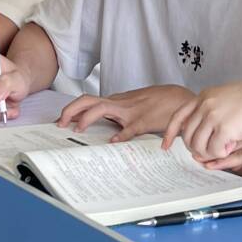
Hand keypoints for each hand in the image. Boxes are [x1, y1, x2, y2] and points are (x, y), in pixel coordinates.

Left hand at [58, 85, 193, 142]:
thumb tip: (106, 125)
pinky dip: (120, 135)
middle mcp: (120, 104)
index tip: (60, 120)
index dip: (71, 109)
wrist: (181, 100)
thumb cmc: (160, 103)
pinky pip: (130, 128)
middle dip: (71, 110)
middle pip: (89, 101)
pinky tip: (113, 142)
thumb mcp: (136, 105)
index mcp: (118, 101)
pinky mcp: (144, 121)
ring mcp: (131, 111)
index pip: (88, 101)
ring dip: (87, 118)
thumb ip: (121, 113)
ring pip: (103, 108)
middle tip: (60, 124)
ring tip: (77, 130)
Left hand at [163, 78, 241, 162]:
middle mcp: (204, 105)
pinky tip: (230, 148)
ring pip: (199, 146)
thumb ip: (210, 109)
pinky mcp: (223, 128)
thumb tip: (200, 133)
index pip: (178, 116)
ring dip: (209, 153)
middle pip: (188, 136)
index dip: (170, 133)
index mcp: (203, 96)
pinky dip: (220, 154)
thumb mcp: (224, 96)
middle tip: (207, 153)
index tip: (166, 145)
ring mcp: (212, 116)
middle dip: (195, 149)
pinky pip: (213, 150)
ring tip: (222, 149)